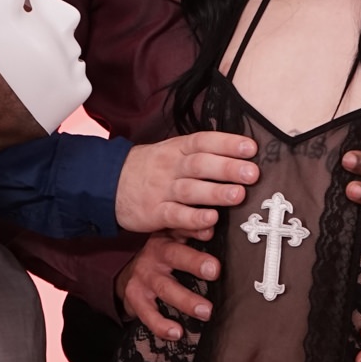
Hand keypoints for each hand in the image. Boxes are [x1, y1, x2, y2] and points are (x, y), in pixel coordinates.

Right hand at [114, 132, 257, 233]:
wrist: (108, 183)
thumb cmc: (151, 168)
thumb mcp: (171, 151)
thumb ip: (200, 154)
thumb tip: (240, 156)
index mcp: (177, 148)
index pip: (203, 141)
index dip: (227, 143)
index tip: (251, 148)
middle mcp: (170, 166)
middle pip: (200, 165)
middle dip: (228, 168)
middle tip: (252, 173)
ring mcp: (161, 189)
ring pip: (190, 190)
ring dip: (215, 193)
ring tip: (238, 195)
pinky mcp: (154, 212)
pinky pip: (175, 215)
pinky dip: (193, 218)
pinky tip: (211, 220)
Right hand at [115, 233, 219, 340]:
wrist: (130, 273)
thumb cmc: (166, 256)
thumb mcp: (176, 240)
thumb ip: (195, 234)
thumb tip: (214, 226)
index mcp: (169, 237)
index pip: (183, 229)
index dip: (195, 229)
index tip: (211, 230)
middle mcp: (155, 254)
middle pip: (175, 255)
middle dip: (195, 262)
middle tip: (215, 270)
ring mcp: (144, 277)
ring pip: (166, 288)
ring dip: (186, 300)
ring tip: (206, 311)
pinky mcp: (135, 297)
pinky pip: (148, 313)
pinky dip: (161, 325)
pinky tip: (176, 333)